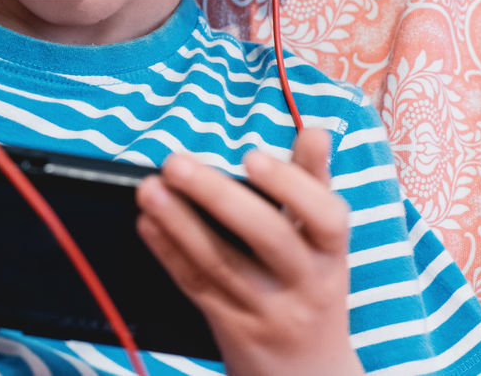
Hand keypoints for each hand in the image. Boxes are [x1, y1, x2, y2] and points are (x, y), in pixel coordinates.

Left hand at [135, 129, 362, 375]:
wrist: (309, 374)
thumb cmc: (312, 284)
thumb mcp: (324, 241)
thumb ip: (314, 182)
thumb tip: (315, 130)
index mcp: (332, 253)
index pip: (325, 217)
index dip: (291, 185)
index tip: (252, 156)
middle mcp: (305, 283)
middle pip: (266, 238)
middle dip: (218, 197)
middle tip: (175, 163)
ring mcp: (267, 310)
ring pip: (220, 264)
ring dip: (179, 222)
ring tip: (148, 188)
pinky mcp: (232, 328)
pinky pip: (197, 286)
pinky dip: (168, 253)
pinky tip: (147, 222)